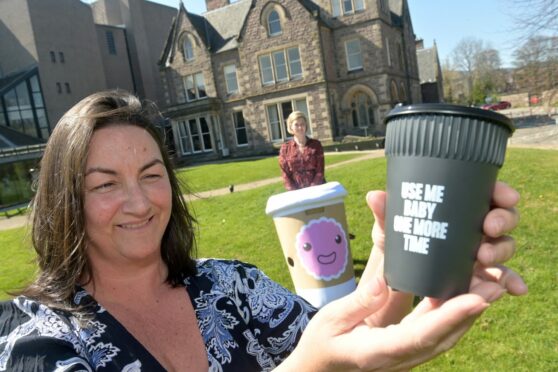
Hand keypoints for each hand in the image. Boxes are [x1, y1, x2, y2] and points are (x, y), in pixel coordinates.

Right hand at [280, 182, 526, 370]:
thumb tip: (384, 281)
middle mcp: (399, 358)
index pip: (420, 335)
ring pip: (445, 336)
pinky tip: (463, 291)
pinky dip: (453, 312)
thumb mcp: (331, 320)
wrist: (319, 369)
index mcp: (377, 353)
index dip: (450, 317)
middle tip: (497, 281)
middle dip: (472, 311)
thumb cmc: (321, 344)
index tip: (477, 299)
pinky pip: (436, 331)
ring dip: (469, 311)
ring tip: (490, 282)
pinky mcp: (407, 347)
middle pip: (444, 336)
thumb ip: (359, 303)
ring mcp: (406, 355)